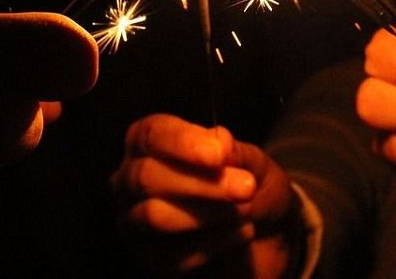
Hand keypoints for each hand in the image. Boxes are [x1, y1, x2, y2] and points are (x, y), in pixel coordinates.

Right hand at [112, 113, 298, 276]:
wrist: (263, 235)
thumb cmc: (249, 186)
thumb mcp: (252, 162)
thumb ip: (234, 152)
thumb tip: (219, 141)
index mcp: (151, 142)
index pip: (152, 135)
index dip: (183, 143)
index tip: (219, 155)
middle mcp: (131, 179)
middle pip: (146, 177)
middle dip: (201, 183)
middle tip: (246, 187)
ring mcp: (134, 222)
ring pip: (153, 216)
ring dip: (206, 213)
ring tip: (246, 210)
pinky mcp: (150, 260)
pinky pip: (171, 255)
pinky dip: (214, 243)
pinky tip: (242, 233)